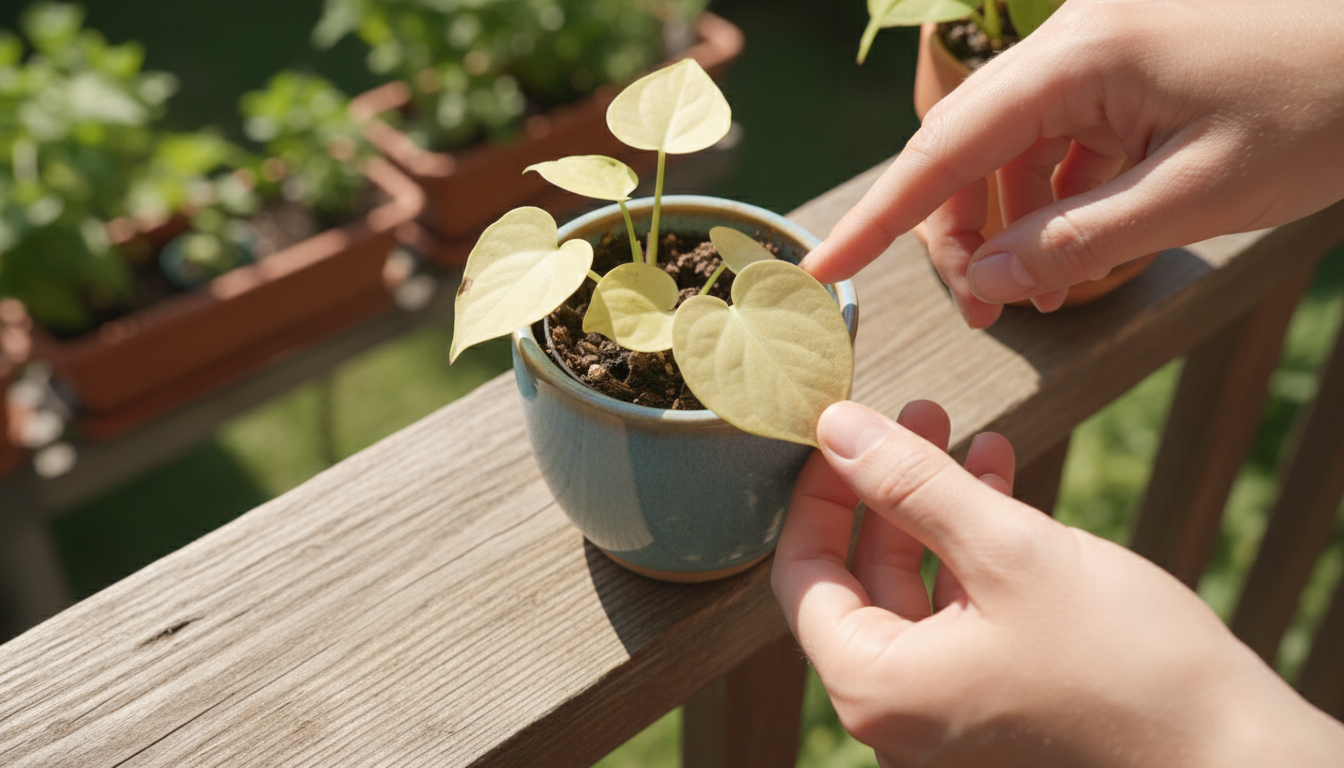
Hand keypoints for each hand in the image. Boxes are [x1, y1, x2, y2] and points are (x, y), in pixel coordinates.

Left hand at [772, 400, 1343, 765]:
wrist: (1235, 755)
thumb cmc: (1123, 662)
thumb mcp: (1007, 550)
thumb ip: (912, 484)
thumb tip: (836, 427)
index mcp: (875, 687)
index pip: (803, 574)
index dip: (819, 493)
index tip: (843, 431)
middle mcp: (898, 711)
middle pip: (860, 576)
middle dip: (888, 486)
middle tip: (915, 413)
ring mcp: (947, 712)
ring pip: (918, 586)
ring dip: (938, 505)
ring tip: (965, 431)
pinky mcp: (995, 702)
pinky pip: (963, 612)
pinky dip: (975, 548)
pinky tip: (1002, 479)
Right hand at [802, 0, 1343, 327]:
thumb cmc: (1324, 106)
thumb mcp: (1197, 194)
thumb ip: (1079, 242)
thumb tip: (993, 282)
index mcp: (1082, 56)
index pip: (947, 146)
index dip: (880, 214)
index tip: (824, 263)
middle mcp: (1074, 41)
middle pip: (968, 147)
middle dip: (960, 232)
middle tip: (986, 311)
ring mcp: (1100, 51)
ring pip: (1010, 149)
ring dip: (1009, 223)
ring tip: (1035, 293)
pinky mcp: (1126, 69)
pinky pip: (1059, 141)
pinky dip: (1054, 200)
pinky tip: (1075, 250)